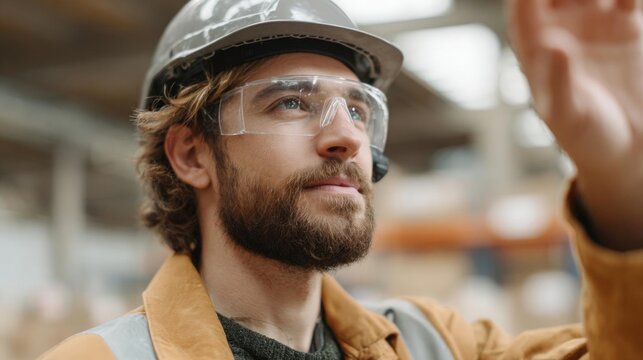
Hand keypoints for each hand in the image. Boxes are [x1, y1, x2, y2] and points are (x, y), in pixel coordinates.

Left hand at [507, 0, 642, 249]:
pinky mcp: (625, 24)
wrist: (623, 149)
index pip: (523, 4)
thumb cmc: (584, 137)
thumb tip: (555, 44)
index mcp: (533, 48)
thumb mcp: (567, 114)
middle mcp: (560, 28)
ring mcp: (592, 24)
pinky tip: (629, 0)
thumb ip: (558, 81)